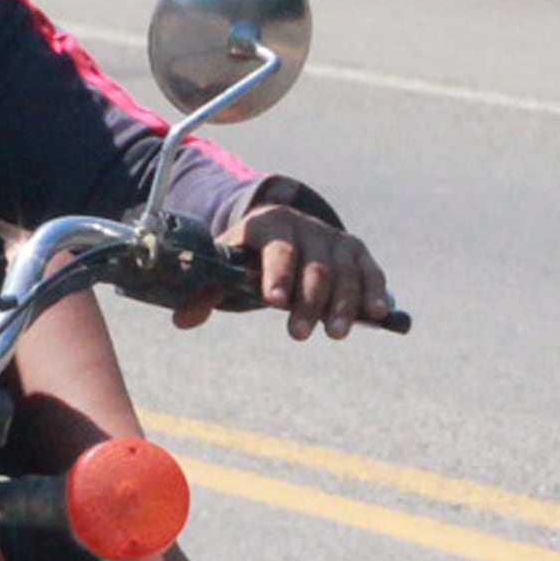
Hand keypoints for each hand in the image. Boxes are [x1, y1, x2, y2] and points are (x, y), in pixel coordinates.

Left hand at [198, 203, 391, 339]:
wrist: (279, 230)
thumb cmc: (249, 256)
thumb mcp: (226, 267)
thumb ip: (206, 292)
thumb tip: (182, 321)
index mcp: (269, 226)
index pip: (278, 249)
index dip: (278, 274)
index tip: (275, 301)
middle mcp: (306, 227)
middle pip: (314, 266)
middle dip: (309, 302)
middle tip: (299, 334)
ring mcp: (334, 239)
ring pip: (345, 272)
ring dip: (343, 304)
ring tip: (335, 334)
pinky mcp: (356, 251)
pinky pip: (370, 271)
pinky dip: (375, 291)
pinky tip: (377, 313)